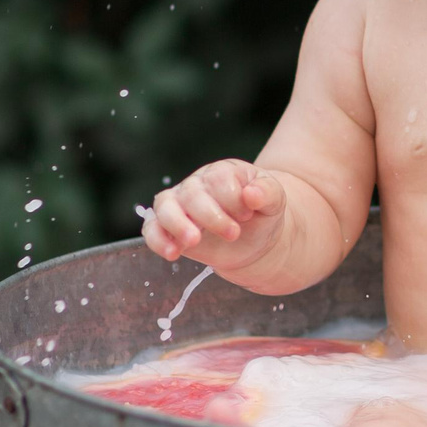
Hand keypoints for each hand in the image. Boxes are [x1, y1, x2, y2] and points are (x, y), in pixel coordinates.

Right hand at [143, 160, 286, 268]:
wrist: (253, 239)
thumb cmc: (261, 214)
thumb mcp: (274, 201)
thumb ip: (267, 193)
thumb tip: (252, 193)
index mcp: (223, 172)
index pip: (219, 179)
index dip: (232, 199)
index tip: (247, 216)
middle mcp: (197, 185)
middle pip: (192, 193)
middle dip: (211, 216)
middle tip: (233, 234)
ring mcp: (179, 204)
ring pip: (165, 206)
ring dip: (177, 224)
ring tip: (194, 241)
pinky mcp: (168, 227)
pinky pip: (152, 229)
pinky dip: (157, 240)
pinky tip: (173, 253)